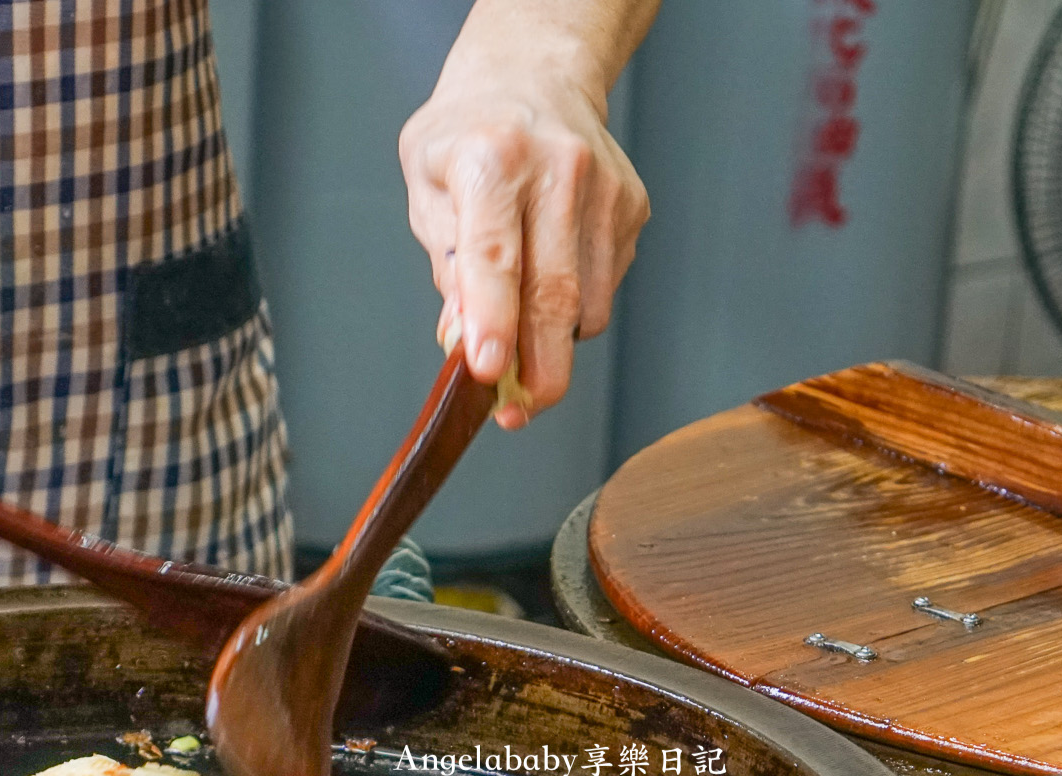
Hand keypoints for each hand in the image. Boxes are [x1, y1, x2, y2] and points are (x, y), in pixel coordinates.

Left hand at [400, 65, 647, 428]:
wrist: (534, 77)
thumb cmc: (469, 135)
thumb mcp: (427, 186)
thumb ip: (447, 263)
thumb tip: (465, 340)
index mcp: (493, 157)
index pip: (495, 253)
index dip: (492, 320)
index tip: (486, 373)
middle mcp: (560, 169)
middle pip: (557, 293)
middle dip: (539, 369)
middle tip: (518, 413)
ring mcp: (606, 191)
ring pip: (589, 304)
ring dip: (554, 342)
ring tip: (519, 327)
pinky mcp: (634, 208)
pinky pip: (606, 288)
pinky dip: (575, 308)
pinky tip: (550, 275)